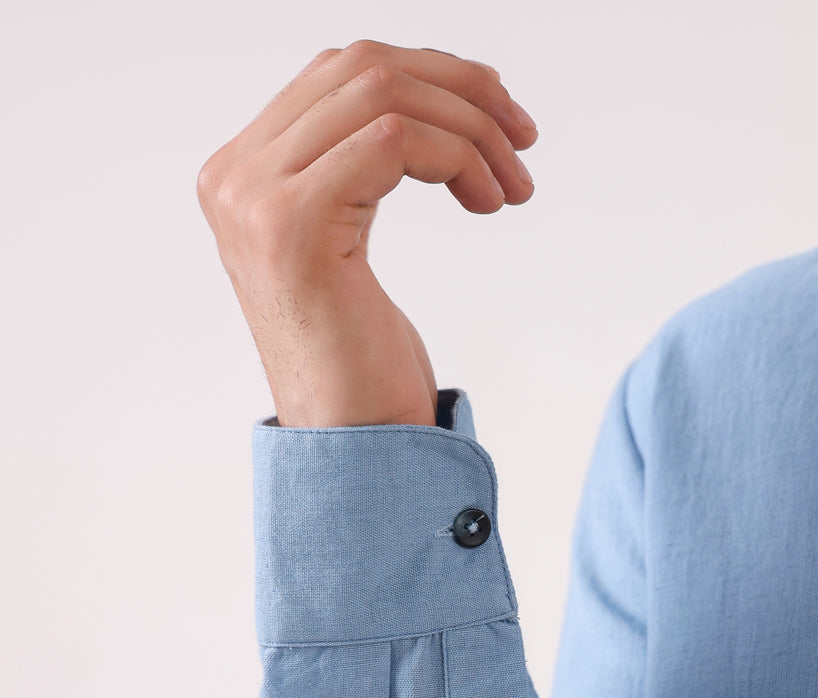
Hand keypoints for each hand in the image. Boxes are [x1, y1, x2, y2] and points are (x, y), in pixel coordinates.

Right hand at [196, 41, 536, 426]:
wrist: (354, 450)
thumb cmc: (364, 366)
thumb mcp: (349, 247)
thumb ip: (353, 170)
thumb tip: (428, 98)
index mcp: (241, 176)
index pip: (338, 74)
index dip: (430, 78)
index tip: (498, 121)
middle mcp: (234, 178)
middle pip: (360, 67)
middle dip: (460, 90)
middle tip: (524, 141)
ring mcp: (254, 199)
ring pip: (382, 94)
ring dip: (470, 129)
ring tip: (513, 187)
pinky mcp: (292, 224)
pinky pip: (393, 140)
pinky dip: (458, 157)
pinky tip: (488, 203)